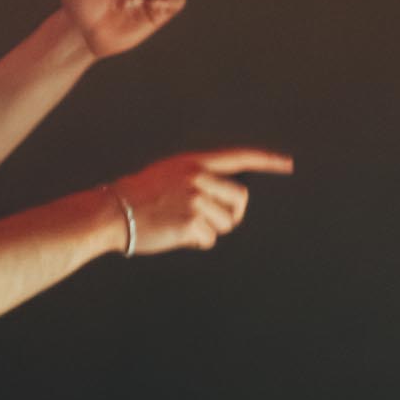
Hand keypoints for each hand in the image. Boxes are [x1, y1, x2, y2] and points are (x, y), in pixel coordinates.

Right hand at [111, 148, 293, 253]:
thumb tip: (224, 199)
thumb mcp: (168, 172)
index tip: (287, 164)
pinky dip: (196, 242)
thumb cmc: (137, 195)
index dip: (266, 161)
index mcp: (195, 163)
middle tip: (210, 221)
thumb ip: (197, 177)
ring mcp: (197, 201)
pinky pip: (208, 240)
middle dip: (231, 214)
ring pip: (225, 224)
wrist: (112, 211)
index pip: (239, 157)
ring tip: (182, 225)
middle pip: (240, 200)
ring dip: (209, 230)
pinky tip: (175, 235)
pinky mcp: (192, 223)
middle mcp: (199, 178)